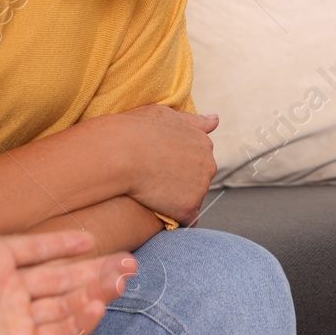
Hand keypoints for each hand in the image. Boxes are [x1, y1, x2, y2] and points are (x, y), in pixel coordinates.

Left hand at [0, 147, 134, 334]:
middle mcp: (5, 292)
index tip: (91, 238)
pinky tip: (99, 305)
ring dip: (96, 293)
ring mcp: (12, 321)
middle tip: (129, 263)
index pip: (37, 252)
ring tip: (123, 278)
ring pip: (65, 306)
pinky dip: (80, 323)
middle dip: (96, 271)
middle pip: (61, 280)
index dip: (64, 244)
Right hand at [114, 106, 217, 224]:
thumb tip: (215, 120)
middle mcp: (208, 164)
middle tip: (155, 182)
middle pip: (199, 180)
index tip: (161, 167)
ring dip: (178, 200)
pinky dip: (175, 218)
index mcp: (203, 142)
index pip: (198, 160)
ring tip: (153, 196)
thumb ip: (193, 121)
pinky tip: (160, 215)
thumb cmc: (136, 130)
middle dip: (182, 183)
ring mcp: (200, 187)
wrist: (120, 152)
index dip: (178, 165)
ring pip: (193, 199)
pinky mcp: (188, 207)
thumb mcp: (166, 115)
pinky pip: (187, 219)